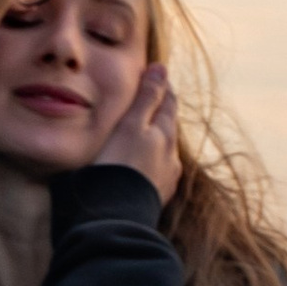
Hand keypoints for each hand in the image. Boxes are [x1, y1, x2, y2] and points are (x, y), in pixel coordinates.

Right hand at [95, 59, 178, 203]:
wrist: (116, 216)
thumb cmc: (121, 166)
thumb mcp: (132, 125)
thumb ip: (147, 97)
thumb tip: (161, 68)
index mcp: (165, 135)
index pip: (168, 103)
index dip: (161, 88)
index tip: (155, 77)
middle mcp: (170, 157)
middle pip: (168, 128)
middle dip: (160, 115)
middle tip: (150, 103)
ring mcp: (164, 180)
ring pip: (163, 153)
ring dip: (155, 142)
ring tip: (142, 136)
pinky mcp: (154, 199)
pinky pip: (155, 174)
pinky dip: (148, 164)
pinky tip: (140, 169)